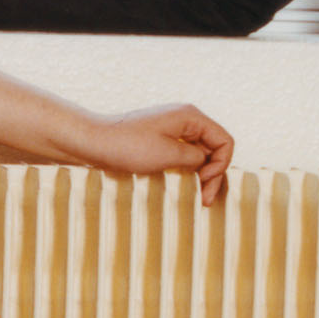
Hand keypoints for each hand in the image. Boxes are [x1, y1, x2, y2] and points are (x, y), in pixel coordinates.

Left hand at [74, 103, 236, 205]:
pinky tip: (183, 187)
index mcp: (190, 116)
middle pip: (214, 148)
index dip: (221, 165)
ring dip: (201, 175)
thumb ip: (196, 158)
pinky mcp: (160, 141)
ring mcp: (172, 130)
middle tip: (205, 201)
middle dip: (213, 174)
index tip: (204, 182)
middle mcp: (185, 119)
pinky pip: (184, 156)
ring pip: (200, 155)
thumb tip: (206, 164)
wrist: (93, 143)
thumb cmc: (128, 147)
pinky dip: (187, 171)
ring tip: (197, 198)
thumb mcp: (169, 154)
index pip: (225, 141)